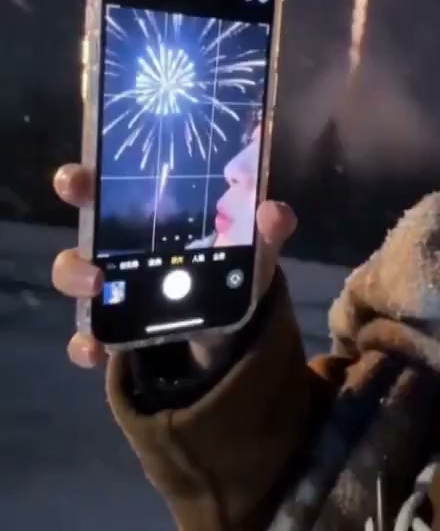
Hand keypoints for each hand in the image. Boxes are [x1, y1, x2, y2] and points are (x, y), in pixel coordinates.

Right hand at [51, 165, 296, 370]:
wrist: (231, 332)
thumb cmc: (230, 272)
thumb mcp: (253, 251)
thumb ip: (267, 231)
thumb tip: (274, 212)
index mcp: (148, 217)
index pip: (104, 187)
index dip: (82, 180)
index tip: (78, 181)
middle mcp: (119, 247)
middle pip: (82, 230)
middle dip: (75, 237)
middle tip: (90, 245)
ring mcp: (111, 288)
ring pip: (74, 278)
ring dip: (76, 280)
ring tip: (97, 288)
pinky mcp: (112, 329)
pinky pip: (85, 336)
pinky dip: (85, 344)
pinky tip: (97, 350)